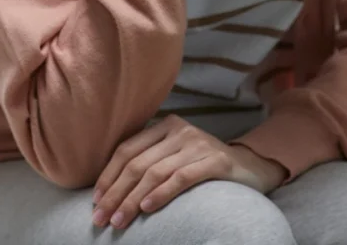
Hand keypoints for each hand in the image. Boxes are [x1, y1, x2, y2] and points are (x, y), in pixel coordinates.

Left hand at [92, 114, 286, 229]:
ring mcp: (199, 143)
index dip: (108, 176)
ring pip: (155, 173)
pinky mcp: (216, 160)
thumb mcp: (173, 158)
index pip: (127, 150)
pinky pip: (182, 177)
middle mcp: (180, 130)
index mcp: (165, 126)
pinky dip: (162, 194)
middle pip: (138, 163)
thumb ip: (148, 163)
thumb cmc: (203, 168)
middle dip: (115, 193)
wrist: (251, 168)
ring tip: (119, 221)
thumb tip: (107, 192)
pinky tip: (148, 209)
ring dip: (133, 200)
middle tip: (100, 219)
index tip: (95, 202)